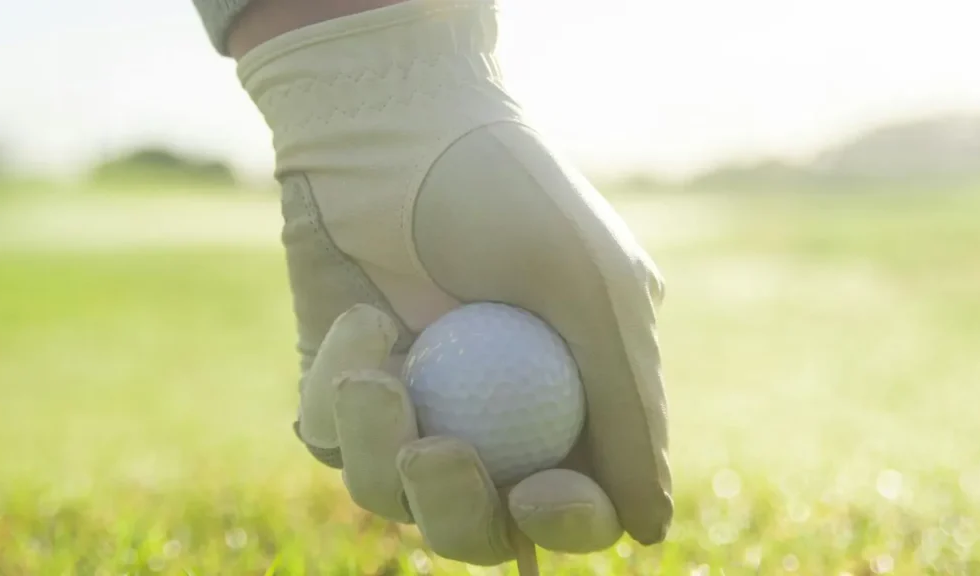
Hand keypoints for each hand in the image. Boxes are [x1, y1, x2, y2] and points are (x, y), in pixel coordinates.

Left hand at [282, 121, 671, 565]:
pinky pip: (328, 436)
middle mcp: (490, 415)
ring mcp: (414, 404)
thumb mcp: (594, 291)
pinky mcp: (341, 386)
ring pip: (389, 494)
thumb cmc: (511, 196)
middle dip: (456, 509)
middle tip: (437, 453)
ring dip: (379, 447)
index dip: (565, 520)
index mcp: (568, 400)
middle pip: (477, 524)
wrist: (400, 125)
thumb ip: (627, 408)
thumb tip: (651, 528)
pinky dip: (339, 392)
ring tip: (378, 373)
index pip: (577, 501)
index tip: (539, 492)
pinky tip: (362, 320)